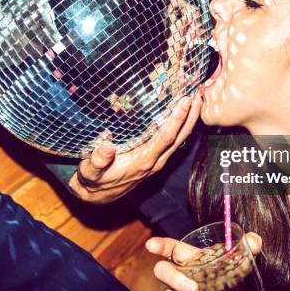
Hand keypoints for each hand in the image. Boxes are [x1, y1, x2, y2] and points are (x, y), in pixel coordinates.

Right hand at [69, 92, 202, 203]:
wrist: (97, 195)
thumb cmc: (94, 180)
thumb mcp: (90, 172)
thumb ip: (97, 160)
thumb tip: (107, 145)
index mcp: (142, 161)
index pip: (165, 138)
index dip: (176, 119)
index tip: (184, 102)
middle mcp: (154, 161)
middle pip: (180, 138)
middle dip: (191, 116)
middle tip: (199, 95)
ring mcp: (157, 161)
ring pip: (180, 140)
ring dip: (190, 120)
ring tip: (197, 100)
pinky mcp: (155, 159)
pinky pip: (174, 142)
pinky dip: (182, 127)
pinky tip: (185, 115)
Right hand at [146, 233, 262, 290]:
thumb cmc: (232, 278)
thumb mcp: (241, 263)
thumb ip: (248, 248)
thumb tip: (254, 241)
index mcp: (189, 258)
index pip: (169, 248)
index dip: (158, 245)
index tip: (150, 246)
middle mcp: (179, 276)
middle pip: (162, 271)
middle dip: (174, 279)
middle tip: (193, 289)